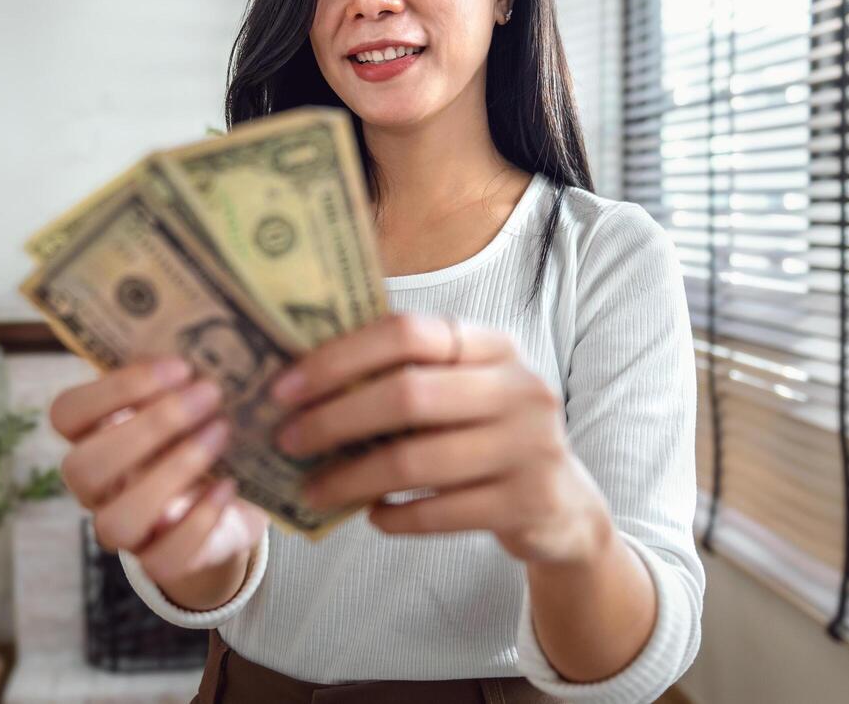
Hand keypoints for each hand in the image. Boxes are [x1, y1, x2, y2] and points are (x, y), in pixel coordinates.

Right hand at [49, 356, 269, 589]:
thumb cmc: (199, 432)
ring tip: (222, 433)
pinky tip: (229, 485)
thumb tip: (195, 339)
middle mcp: (97, 486)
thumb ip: (175, 374)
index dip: (116, 388)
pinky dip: (201, 519)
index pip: (66, 414)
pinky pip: (165, 557)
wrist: (230, 498)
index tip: (179, 366)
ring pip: (116, 521)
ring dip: (173, 471)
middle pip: (83, 468)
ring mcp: (125, 530)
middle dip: (149, 427)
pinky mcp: (162, 561)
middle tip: (209, 394)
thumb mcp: (187, 398)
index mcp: (92, 434)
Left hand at [270, 313, 613, 565]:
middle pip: (407, 394)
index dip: (339, 357)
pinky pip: (439, 513)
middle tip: (286, 440)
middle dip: (333, 419)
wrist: (564, 505)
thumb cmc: (487, 437)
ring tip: (313, 489)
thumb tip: (302, 379)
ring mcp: (530, 446)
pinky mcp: (529, 502)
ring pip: (416, 461)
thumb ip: (406, 375)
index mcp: (493, 345)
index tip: (285, 387)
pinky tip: (371, 515)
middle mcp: (519, 387)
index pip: (408, 331)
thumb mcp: (463, 391)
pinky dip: (394, 517)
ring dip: (350, 478)